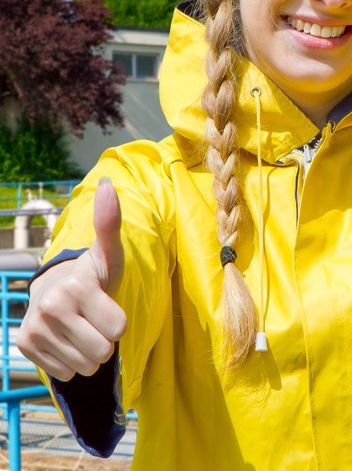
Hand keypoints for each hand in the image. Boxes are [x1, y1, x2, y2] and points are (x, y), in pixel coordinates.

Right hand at [16, 178, 127, 380]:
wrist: (56, 289)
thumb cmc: (93, 275)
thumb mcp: (109, 254)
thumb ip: (110, 225)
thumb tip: (107, 184)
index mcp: (76, 287)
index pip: (119, 329)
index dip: (119, 322)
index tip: (108, 306)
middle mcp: (51, 308)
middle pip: (103, 351)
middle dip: (106, 341)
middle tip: (96, 321)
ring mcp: (36, 329)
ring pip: (85, 367)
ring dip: (89, 353)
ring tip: (83, 329)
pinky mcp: (25, 346)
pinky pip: (64, 373)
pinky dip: (69, 361)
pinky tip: (65, 339)